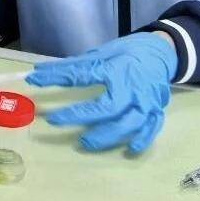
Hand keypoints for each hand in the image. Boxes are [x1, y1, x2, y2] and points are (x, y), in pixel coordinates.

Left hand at [27, 32, 178, 153]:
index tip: (36, 85)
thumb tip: (40, 73)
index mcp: (117, 68)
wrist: (162, 51)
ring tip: (85, 142)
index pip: (83, 76)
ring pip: (130, 124)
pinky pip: (152, 128)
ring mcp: (147, 101)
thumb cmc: (128, 52)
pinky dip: (142, 140)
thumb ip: (73, 66)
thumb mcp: (101, 53)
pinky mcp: (157, 110)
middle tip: (57, 121)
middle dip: (82, 117)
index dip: (58, 81)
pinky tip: (130, 150)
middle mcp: (133, 88)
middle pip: (109, 108)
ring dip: (108, 136)